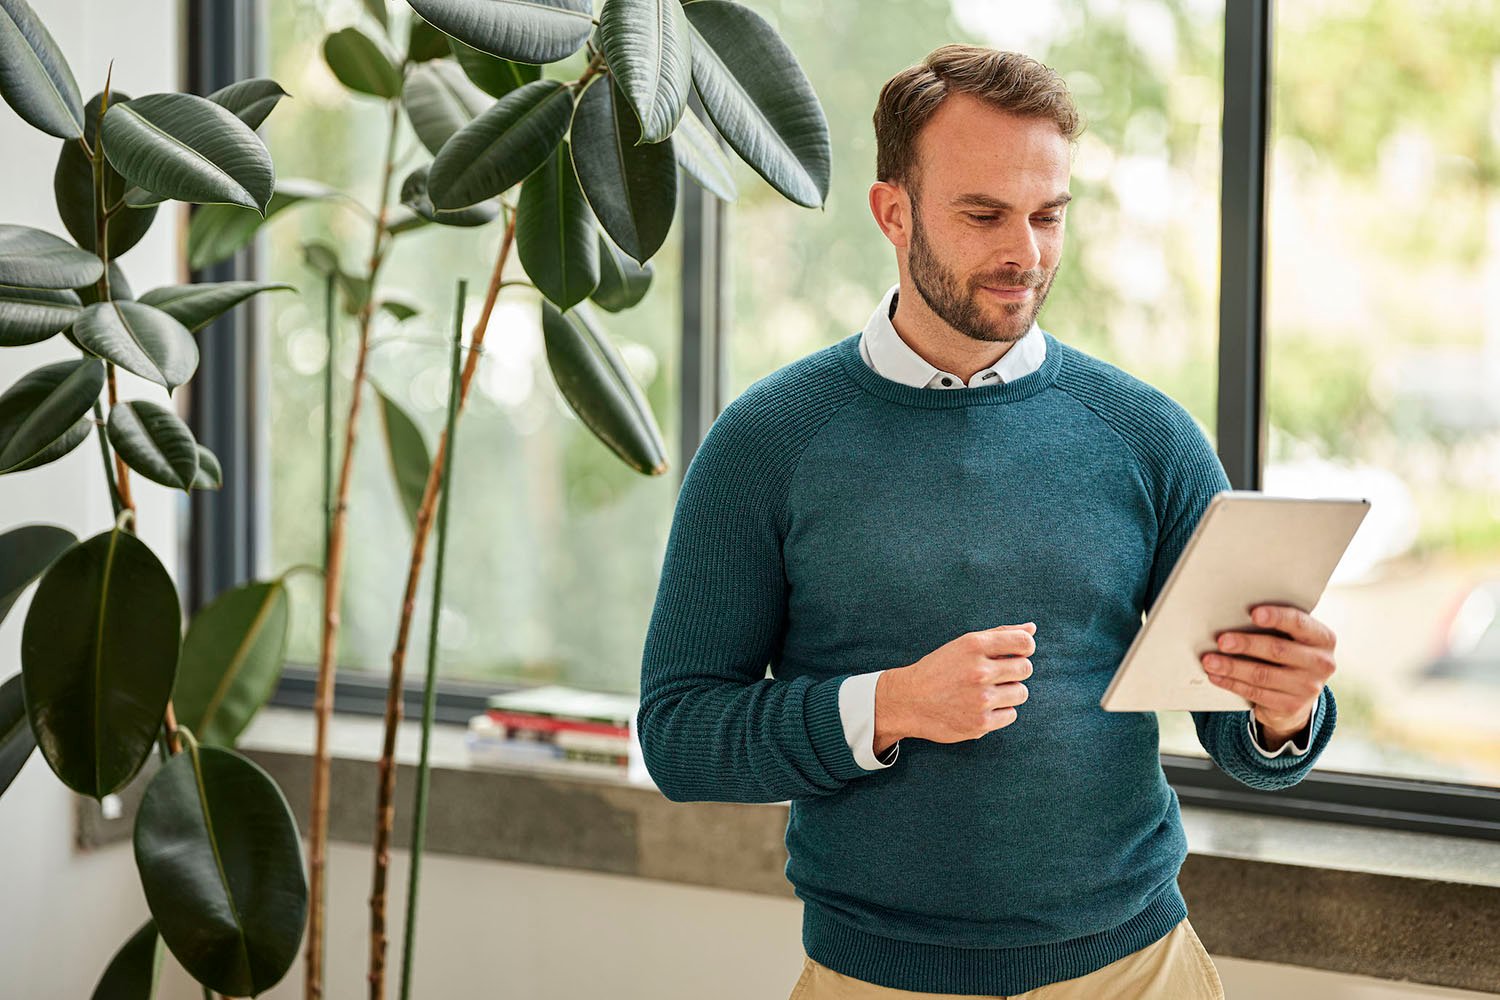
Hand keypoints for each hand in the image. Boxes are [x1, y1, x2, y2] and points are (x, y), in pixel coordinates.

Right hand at [879, 622, 1036, 746]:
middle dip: (1015, 671)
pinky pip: (1011, 714)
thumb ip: (999, 634)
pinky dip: (1000, 712)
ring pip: (1021, 693)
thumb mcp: (964, 645)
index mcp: (974, 645)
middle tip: (996, 675)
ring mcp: (981, 699)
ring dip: (1009, 693)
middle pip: (1026, 668)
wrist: (908, 701)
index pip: (1024, 642)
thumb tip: (1032, 628)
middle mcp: (979, 671)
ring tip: (986, 692)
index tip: (1016, 654)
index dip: (1025, 648)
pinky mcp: (981, 723)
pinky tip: (980, 708)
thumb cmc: (939, 669)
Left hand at [1200, 603, 1336, 742]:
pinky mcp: (1292, 706)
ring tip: (1209, 661)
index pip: (1300, 623)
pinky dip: (1232, 683)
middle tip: (1221, 640)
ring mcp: (1309, 688)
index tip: (1254, 613)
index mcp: (1323, 638)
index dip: (1277, 617)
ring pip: (1262, 674)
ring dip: (1232, 667)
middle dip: (1246, 644)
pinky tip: (1216, 676)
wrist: (1298, 696)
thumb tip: (1233, 617)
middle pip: (1277, 649)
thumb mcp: (1292, 639)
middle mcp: (1321, 663)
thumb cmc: (1288, 655)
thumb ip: (1276, 627)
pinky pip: (1255, 693)